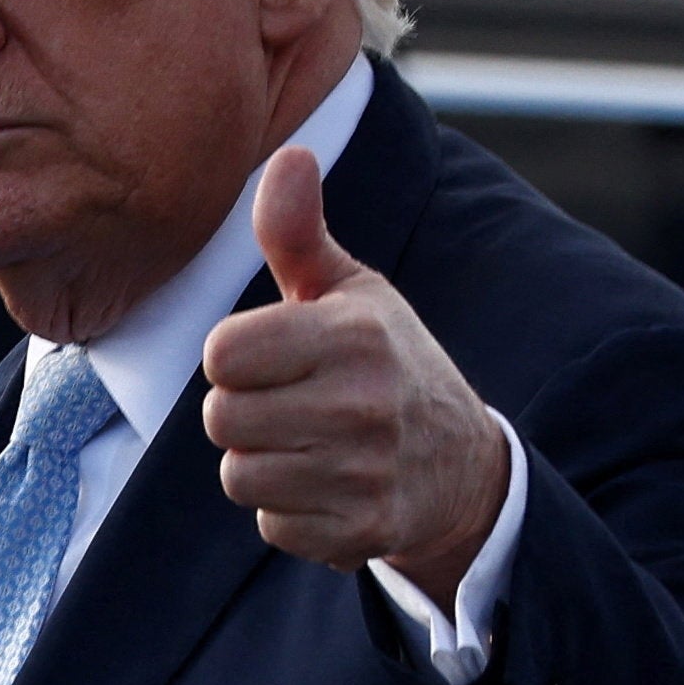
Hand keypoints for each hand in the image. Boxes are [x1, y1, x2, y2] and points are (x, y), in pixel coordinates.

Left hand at [202, 147, 509, 603]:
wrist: (463, 465)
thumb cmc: (387, 361)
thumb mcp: (352, 290)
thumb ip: (299, 232)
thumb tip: (291, 153)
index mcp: (352, 335)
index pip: (221, 354)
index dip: (233, 356)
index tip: (270, 355)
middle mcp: (362, 404)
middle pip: (221, 419)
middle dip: (242, 413)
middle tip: (289, 405)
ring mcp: (365, 473)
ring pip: (240, 477)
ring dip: (261, 465)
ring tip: (306, 446)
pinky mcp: (364, 531)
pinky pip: (272, 526)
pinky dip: (288, 513)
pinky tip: (327, 487)